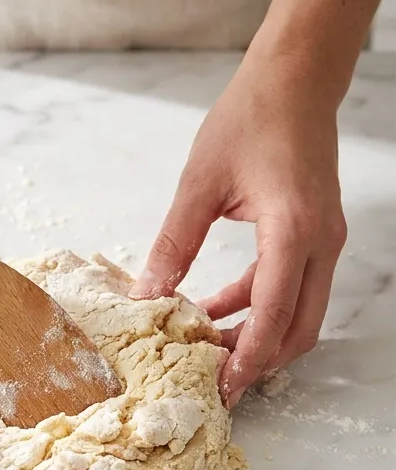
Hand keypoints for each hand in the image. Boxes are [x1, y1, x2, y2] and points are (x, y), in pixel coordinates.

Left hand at [131, 55, 345, 406]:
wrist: (294, 82)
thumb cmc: (249, 121)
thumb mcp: (198, 184)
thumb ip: (174, 243)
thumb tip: (146, 295)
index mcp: (292, 230)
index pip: (274, 311)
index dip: (248, 356)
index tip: (224, 387)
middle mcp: (319, 242)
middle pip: (299, 327)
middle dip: (259, 363)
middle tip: (216, 388)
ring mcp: (324, 241)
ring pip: (300, 313)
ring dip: (257, 337)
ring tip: (207, 354)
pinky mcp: (315, 235)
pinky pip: (292, 287)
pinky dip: (258, 307)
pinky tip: (213, 312)